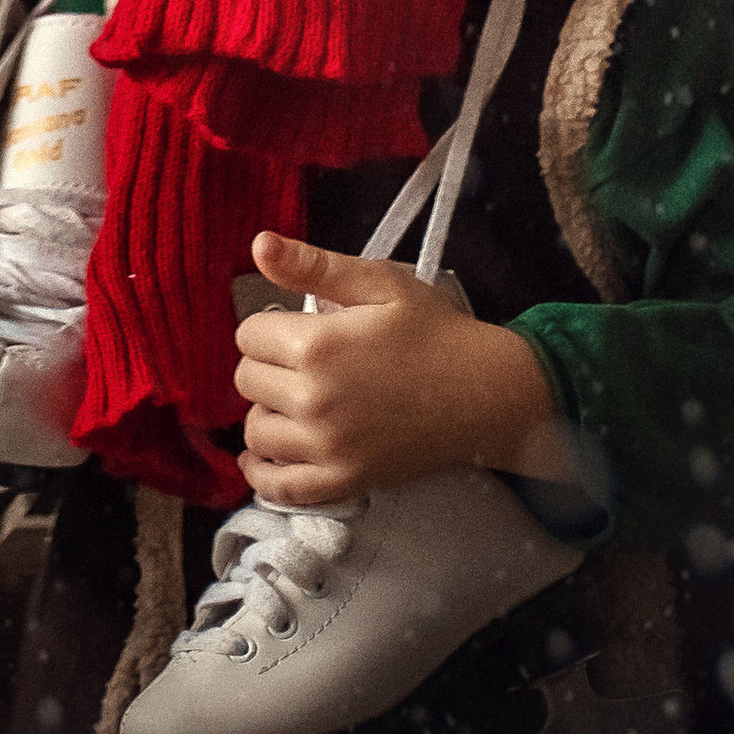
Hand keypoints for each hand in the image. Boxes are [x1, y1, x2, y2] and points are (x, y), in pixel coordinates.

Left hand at [233, 231, 571, 505]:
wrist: (485, 391)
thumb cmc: (434, 331)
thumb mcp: (378, 282)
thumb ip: (312, 265)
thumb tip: (259, 244)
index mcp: (316, 346)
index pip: (248, 335)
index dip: (267, 326)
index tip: (292, 327)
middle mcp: (314, 400)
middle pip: (248, 380)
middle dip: (266, 364)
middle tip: (300, 361)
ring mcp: (329, 448)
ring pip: (257, 431)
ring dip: (266, 412)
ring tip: (293, 400)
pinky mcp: (347, 482)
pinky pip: (282, 488)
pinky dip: (264, 475)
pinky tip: (262, 457)